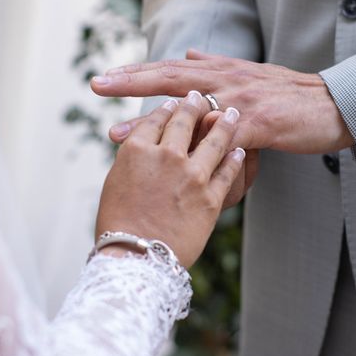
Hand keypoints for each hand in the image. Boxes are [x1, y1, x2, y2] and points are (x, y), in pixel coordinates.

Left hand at [91, 49, 353, 153]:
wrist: (333, 105)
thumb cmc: (290, 95)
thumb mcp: (250, 73)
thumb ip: (217, 64)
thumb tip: (188, 52)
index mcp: (222, 70)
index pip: (172, 67)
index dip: (138, 70)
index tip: (105, 76)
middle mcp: (227, 79)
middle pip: (172, 76)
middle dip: (131, 80)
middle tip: (96, 84)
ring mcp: (243, 100)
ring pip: (190, 108)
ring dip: (150, 120)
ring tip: (115, 132)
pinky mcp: (260, 123)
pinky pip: (224, 138)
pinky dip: (198, 147)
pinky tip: (173, 157)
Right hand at [95, 91, 247, 267]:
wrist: (135, 258)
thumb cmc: (118, 225)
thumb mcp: (115, 183)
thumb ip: (133, 160)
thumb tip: (141, 148)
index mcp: (137, 150)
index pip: (156, 119)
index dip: (167, 108)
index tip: (174, 102)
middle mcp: (166, 156)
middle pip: (185, 120)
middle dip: (195, 104)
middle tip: (202, 97)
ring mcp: (192, 175)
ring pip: (215, 139)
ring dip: (224, 123)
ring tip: (231, 113)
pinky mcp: (211, 198)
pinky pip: (228, 171)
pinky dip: (235, 158)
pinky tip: (240, 150)